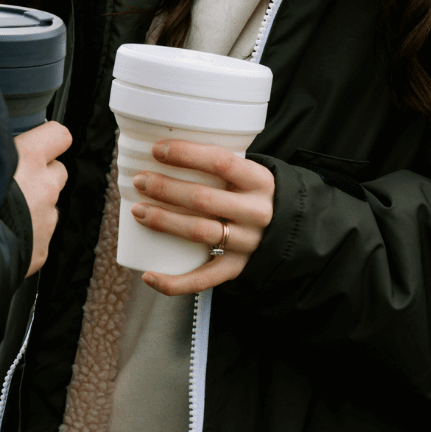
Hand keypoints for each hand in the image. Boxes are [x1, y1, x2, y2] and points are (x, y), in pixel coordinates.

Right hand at [13, 121, 70, 276]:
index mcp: (30, 159)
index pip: (59, 135)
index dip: (49, 139)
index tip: (40, 142)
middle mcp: (46, 186)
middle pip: (57, 171)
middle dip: (42, 174)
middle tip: (18, 181)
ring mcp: (47, 219)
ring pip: (49, 205)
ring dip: (35, 205)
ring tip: (6, 212)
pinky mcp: (42, 248)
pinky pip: (40, 236)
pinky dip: (28, 234)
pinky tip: (5, 234)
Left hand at [131, 140, 274, 295]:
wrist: (292, 228)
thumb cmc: (256, 194)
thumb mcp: (250, 173)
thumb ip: (220, 165)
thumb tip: (162, 152)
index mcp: (259, 180)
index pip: (220, 162)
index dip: (185, 155)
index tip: (157, 150)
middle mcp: (256, 211)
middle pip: (203, 199)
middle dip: (165, 189)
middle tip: (141, 181)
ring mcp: (247, 242)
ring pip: (199, 232)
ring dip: (164, 222)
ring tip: (138, 211)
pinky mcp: (237, 267)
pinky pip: (203, 278)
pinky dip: (174, 281)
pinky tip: (149, 275)